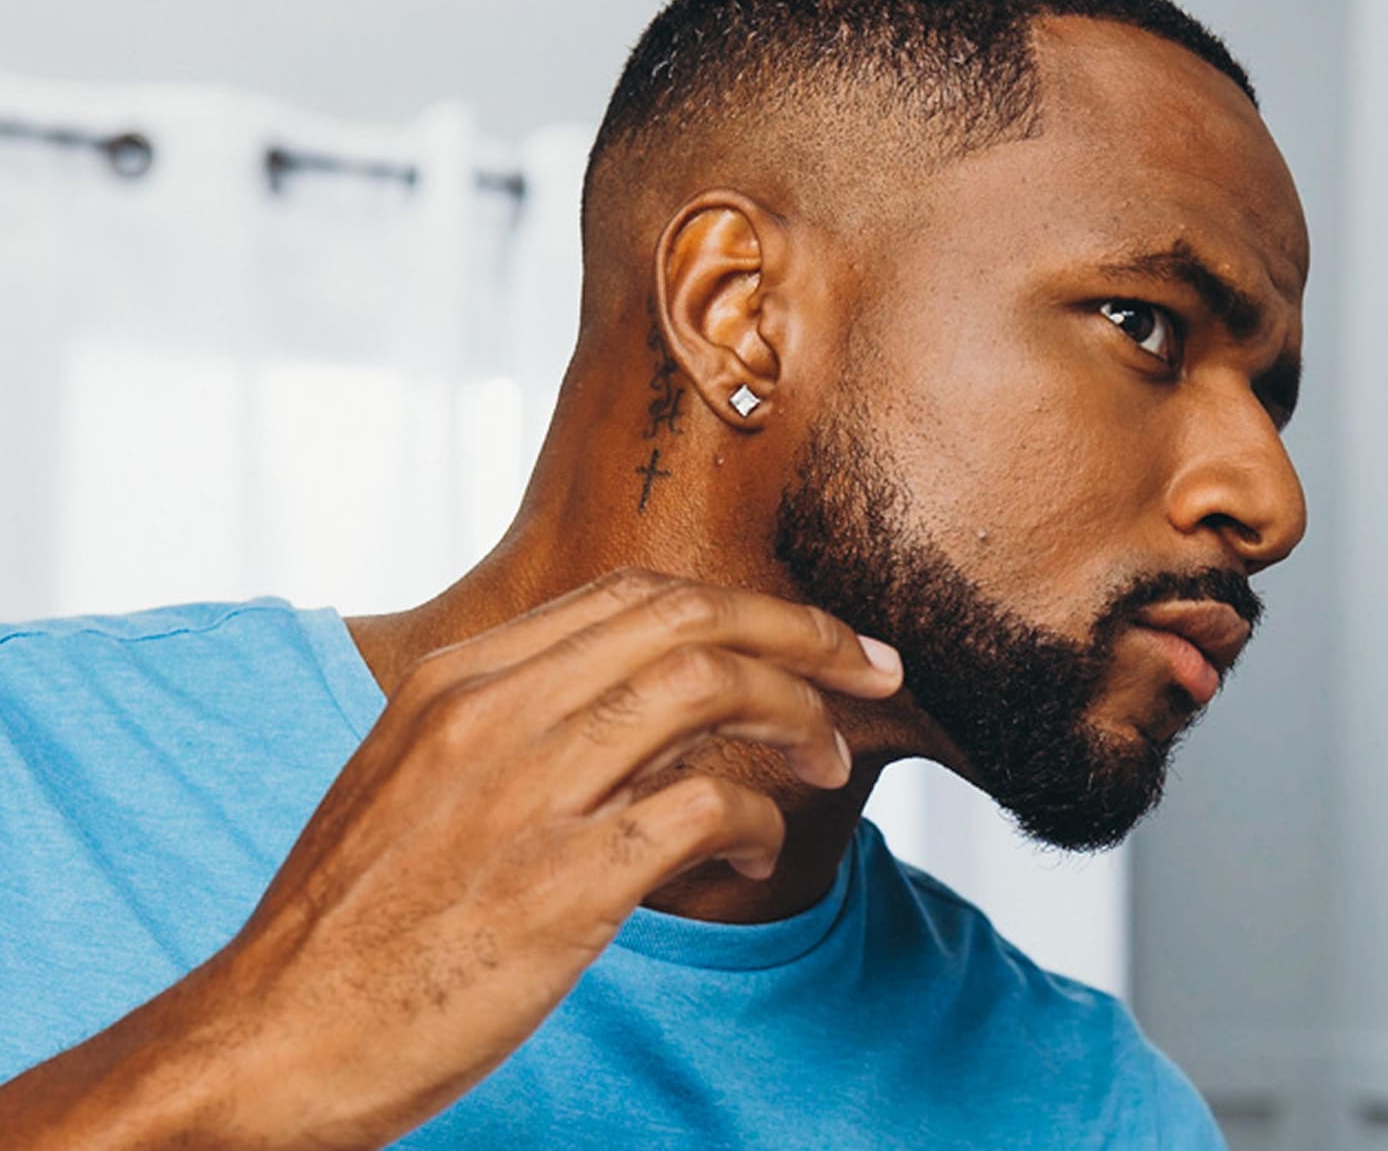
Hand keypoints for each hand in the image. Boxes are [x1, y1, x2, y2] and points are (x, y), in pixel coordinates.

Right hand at [182, 569, 901, 1147]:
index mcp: (460, 676)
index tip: (808, 634)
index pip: (635, 593)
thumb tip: (670, 713)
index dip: (742, 605)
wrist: (275, 1035)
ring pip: (705, 688)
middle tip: (870, 666)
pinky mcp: (557, 886)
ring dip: (794, 715)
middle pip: (687, 618)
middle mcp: (493, 711)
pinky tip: (763, 852)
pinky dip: (760, 821)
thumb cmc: (363, 914)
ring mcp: (523, 792)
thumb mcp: (425, 778)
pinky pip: (704, 812)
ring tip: (826, 759)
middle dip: (800, 631)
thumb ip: (536, 724)